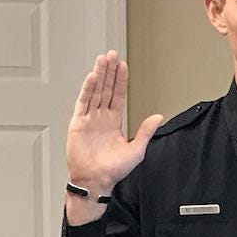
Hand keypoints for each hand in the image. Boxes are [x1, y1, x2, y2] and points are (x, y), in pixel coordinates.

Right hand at [63, 50, 161, 224]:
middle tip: (112, 54)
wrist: (95, 181)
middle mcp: (101, 118)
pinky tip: (92, 77)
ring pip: (95, 92)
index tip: (123, 66)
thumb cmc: (113, 170)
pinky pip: (83, 103)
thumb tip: (158, 117)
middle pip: (105, 89)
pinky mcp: (78, 124)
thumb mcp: (136, 150)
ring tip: (103, 59)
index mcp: (114, 122)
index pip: (118, 96)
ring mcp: (89, 119)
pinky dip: (87, 89)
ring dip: (99, 75)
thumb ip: (146, 131)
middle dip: (109, 72)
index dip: (120, 80)